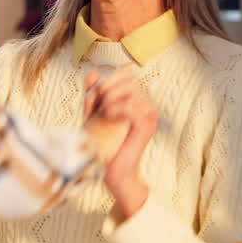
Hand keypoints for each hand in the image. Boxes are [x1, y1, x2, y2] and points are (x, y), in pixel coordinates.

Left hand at [84, 68, 156, 219]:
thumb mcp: (93, 115)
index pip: (126, 74)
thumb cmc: (104, 143)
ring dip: (111, 99)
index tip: (95, 95)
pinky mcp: (147, 126)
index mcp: (136, 99)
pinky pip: (132, 107)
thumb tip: (93, 71)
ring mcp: (149, 114)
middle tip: (98, 105)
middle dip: (109, 88)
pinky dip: (117, 108)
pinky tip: (107, 116)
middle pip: (129, 80)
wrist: (113, 171)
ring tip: (102, 113)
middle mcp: (146, 103)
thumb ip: (92, 94)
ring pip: (131, 91)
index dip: (109, 79)